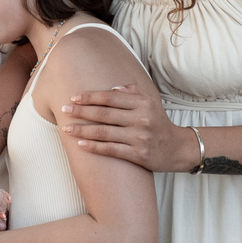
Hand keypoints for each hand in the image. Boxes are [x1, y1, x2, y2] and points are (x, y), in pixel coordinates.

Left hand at [61, 85, 193, 172]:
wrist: (177, 148)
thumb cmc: (157, 122)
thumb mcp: (149, 102)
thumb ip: (131, 92)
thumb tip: (111, 88)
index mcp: (142, 103)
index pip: (110, 97)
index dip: (90, 97)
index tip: (74, 97)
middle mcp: (141, 119)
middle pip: (104, 114)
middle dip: (81, 112)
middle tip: (64, 110)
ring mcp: (139, 138)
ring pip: (104, 133)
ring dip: (82, 130)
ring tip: (66, 128)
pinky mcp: (138, 154)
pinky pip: (111, 150)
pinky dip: (94, 147)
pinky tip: (80, 144)